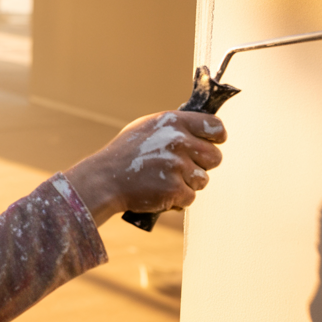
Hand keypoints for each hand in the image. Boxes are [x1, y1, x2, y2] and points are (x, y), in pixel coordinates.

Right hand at [64, 111, 225, 224]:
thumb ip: (175, 128)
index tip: (213, 144)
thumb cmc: (125, 154)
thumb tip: (203, 131)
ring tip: (165, 181)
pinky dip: (177, 200)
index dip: (217, 138)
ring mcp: (177, 166)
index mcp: (174, 122)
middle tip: (182, 169)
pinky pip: (191, 197)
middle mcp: (178, 141)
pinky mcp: (175, 189)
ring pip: (203, 180)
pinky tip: (160, 193)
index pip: (215, 127)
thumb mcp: (148, 128)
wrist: (104, 179)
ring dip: (188, 184)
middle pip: (215, 157)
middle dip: (202, 165)